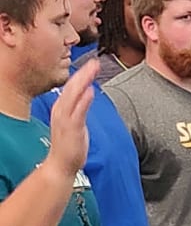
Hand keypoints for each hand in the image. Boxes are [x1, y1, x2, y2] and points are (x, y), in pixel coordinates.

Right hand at [47, 61, 96, 176]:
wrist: (61, 164)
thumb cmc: (69, 144)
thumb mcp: (75, 121)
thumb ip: (81, 106)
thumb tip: (89, 91)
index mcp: (62, 108)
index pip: (72, 86)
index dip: (81, 74)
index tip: (92, 63)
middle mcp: (61, 110)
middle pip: (72, 87)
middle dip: (83, 73)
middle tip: (95, 61)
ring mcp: (65, 119)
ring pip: (73, 95)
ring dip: (84, 81)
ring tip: (93, 69)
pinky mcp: (72, 128)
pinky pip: (79, 111)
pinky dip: (84, 100)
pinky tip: (90, 91)